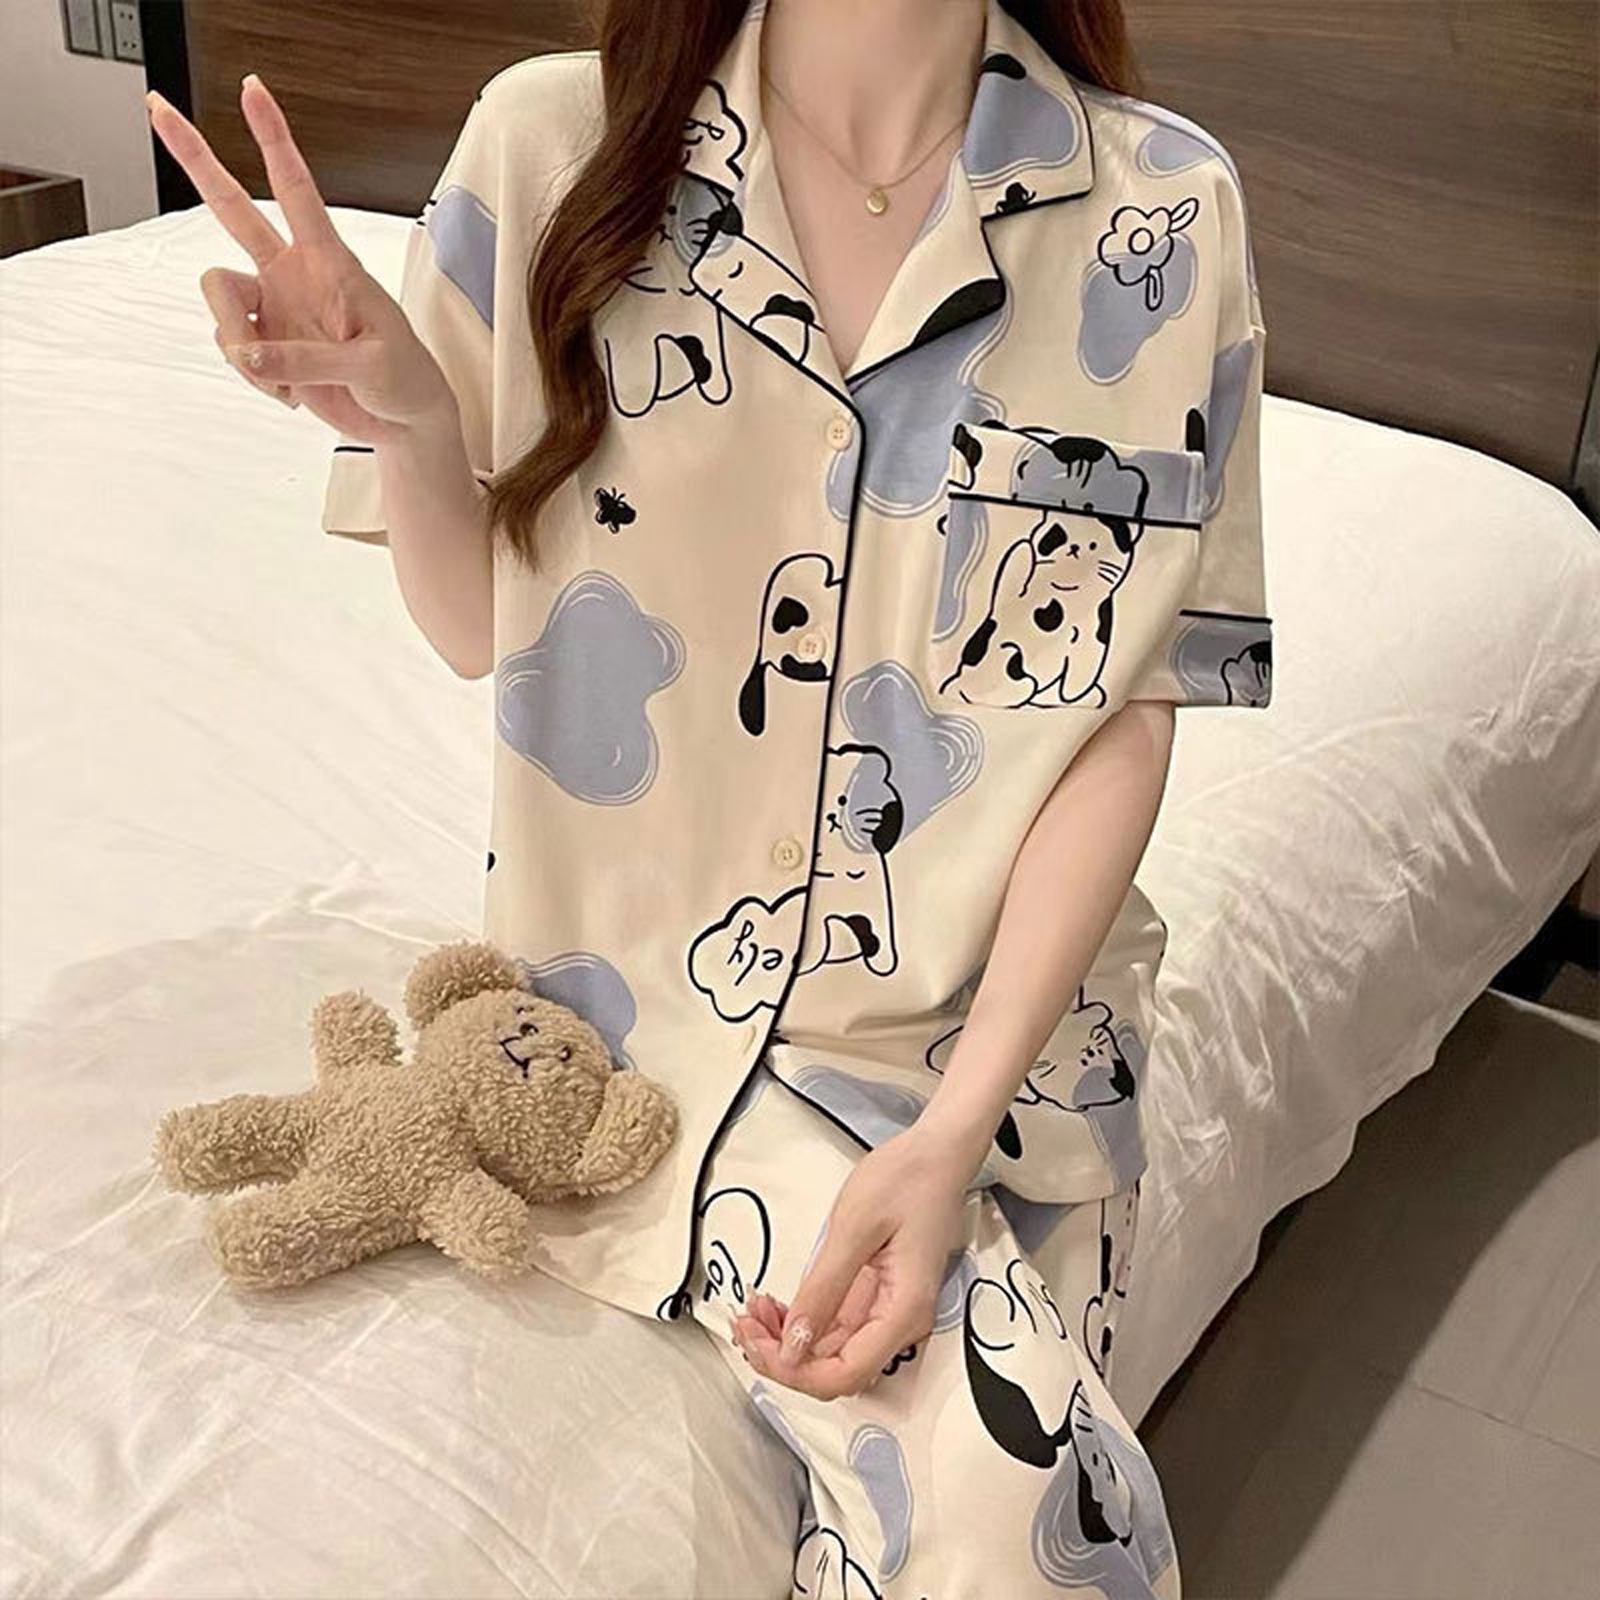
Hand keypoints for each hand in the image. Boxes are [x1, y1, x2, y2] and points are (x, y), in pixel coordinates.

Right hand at [145, 74, 458, 443]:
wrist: (402, 421)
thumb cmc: (405, 380)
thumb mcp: (370, 366)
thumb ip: (308, 358)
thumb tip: (251, 356)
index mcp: (330, 261)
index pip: (296, 189)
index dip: (274, 139)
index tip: (253, 91)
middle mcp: (293, 274)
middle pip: (231, 208)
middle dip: (195, 157)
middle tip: (158, 107)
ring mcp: (274, 307)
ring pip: (218, 298)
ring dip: (238, 342)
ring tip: (283, 379)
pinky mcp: (263, 343)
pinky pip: (232, 350)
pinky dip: (255, 377)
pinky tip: (292, 392)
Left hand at [731, 1125, 973, 1399]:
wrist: (937, 1154)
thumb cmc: (908, 1179)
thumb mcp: (854, 1228)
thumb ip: (823, 1290)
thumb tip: (793, 1343)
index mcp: (904, 1310)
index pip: (844, 1374)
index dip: (795, 1371)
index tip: (759, 1346)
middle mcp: (901, 1321)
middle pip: (836, 1371)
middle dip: (783, 1358)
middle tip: (745, 1326)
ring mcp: (889, 1311)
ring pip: (832, 1353)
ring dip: (788, 1342)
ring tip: (753, 1313)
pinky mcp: (878, 1298)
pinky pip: (836, 1328)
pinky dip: (802, 1322)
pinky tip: (776, 1306)